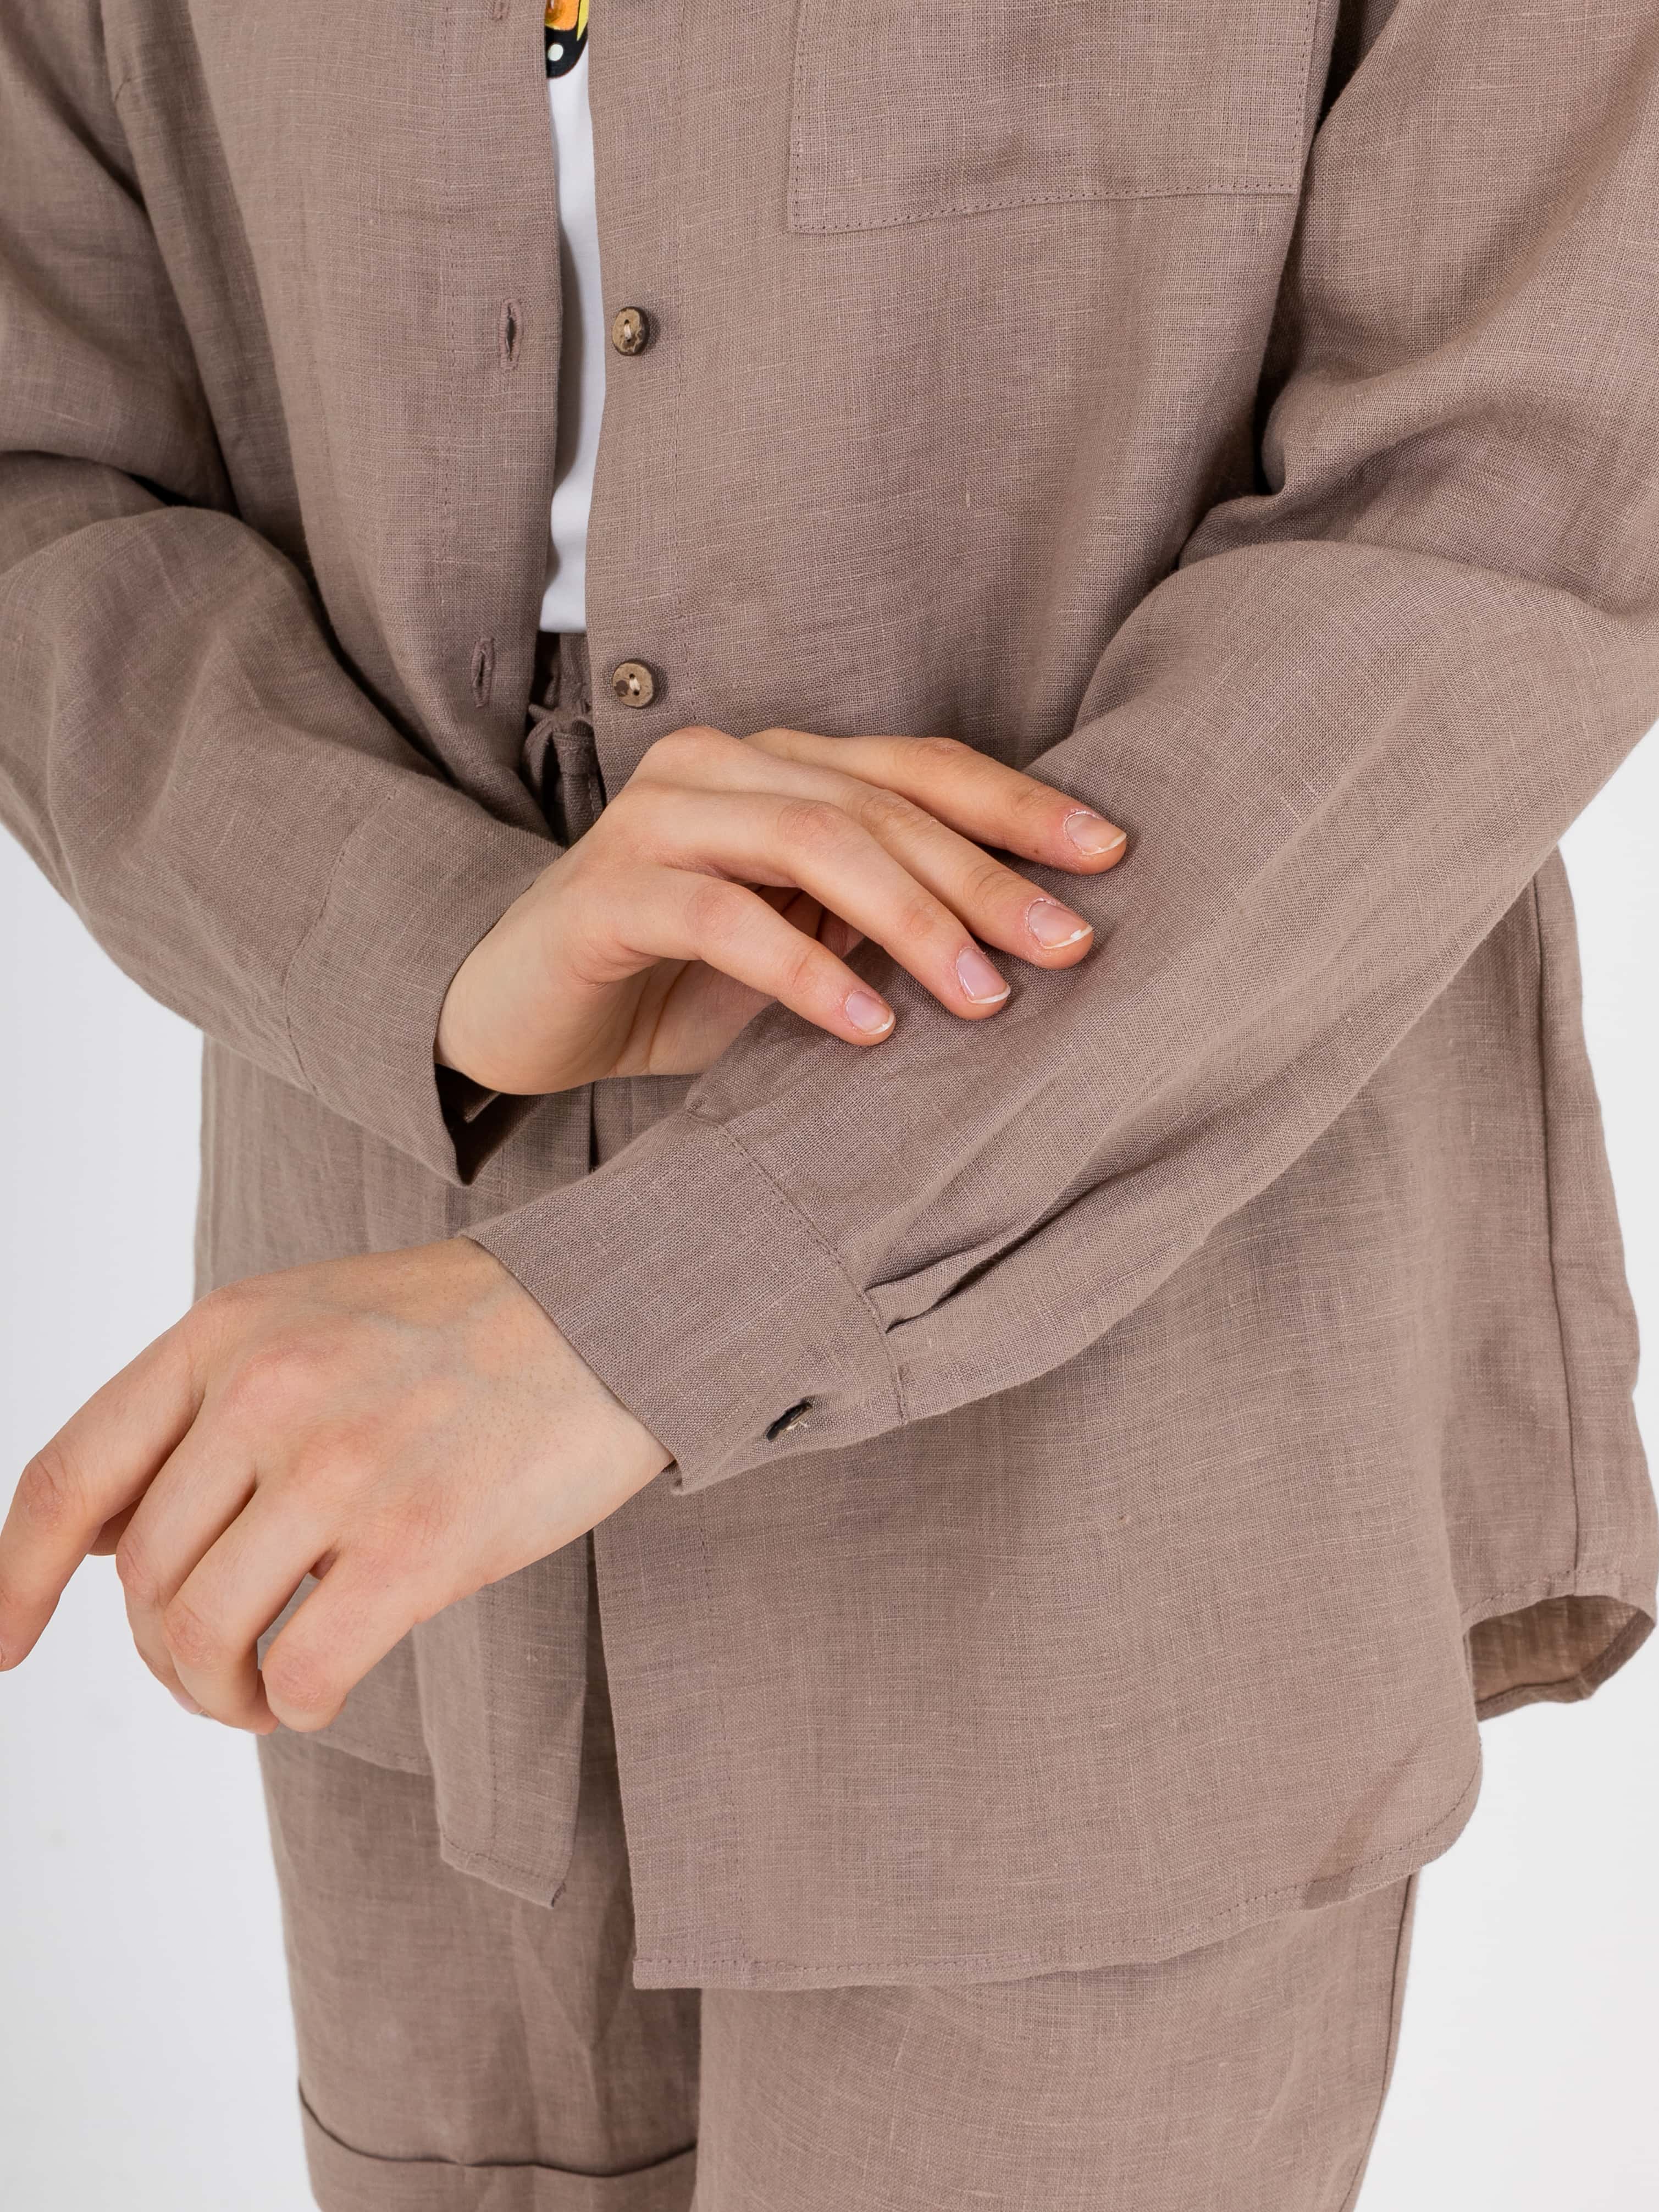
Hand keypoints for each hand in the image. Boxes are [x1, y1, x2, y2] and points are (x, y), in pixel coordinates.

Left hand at [0, 1240, 666, 1731]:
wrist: (612, 1313)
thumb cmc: (461, 1331)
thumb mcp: (304, 1322)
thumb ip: (201, 1411)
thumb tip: (99, 1542)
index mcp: (226, 1335)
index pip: (69, 1475)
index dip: (13, 1576)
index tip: (3, 1642)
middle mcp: (268, 1394)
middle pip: (143, 1581)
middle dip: (164, 1652)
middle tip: (216, 1667)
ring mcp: (342, 1467)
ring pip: (204, 1638)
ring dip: (221, 1692)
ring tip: (263, 1688)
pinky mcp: (419, 1542)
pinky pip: (302, 1672)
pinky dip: (295, 1706)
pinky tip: (322, 1689)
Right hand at [437, 723, 1127, 1094]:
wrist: (521, 1019)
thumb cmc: (677, 982)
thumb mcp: (803, 942)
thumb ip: (884, 919)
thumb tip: (1028, 945)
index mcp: (779, 765)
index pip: (917, 768)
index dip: (1017, 806)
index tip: (1111, 855)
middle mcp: (721, 767)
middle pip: (879, 803)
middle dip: (984, 876)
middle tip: (1067, 946)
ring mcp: (658, 820)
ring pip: (811, 839)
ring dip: (911, 919)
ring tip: (984, 996)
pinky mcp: (608, 891)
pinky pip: (723, 917)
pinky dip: (804, 969)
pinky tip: (866, 1027)